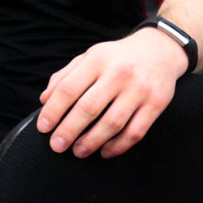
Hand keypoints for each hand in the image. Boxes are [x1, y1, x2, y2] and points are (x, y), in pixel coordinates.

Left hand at [37, 28, 187, 158]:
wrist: (159, 50)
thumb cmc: (116, 57)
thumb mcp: (89, 57)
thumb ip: (65, 76)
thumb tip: (44, 100)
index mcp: (96, 60)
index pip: (69, 88)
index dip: (53, 110)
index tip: (43, 127)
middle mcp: (118, 74)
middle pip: (88, 108)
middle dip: (69, 130)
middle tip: (57, 145)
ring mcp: (139, 90)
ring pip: (112, 123)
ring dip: (92, 142)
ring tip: (78, 152)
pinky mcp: (156, 104)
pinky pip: (135, 132)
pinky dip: (118, 146)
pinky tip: (104, 152)